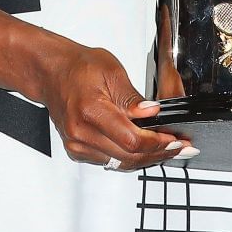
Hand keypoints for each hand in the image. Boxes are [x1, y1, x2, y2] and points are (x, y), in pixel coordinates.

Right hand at [37, 45, 191, 170]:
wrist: (52, 72)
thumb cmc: (78, 67)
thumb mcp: (112, 71)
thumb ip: (133, 98)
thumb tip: (153, 114)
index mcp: (90, 110)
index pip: (131, 140)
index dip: (158, 143)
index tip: (175, 140)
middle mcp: (80, 132)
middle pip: (128, 157)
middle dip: (158, 153)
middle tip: (180, 148)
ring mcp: (76, 144)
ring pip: (120, 163)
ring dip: (146, 159)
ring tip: (166, 150)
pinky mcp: (77, 150)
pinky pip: (109, 162)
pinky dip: (129, 158)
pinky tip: (144, 150)